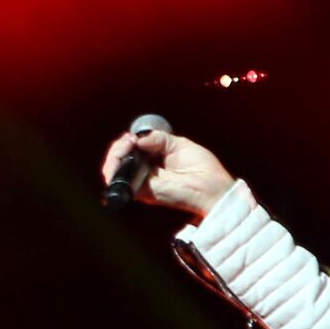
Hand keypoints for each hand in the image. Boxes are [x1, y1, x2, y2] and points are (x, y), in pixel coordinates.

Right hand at [102, 121, 234, 217]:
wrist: (212, 189)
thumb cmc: (204, 168)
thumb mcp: (180, 144)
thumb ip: (158, 139)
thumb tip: (137, 139)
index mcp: (155, 158)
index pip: (132, 148)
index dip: (128, 141)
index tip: (131, 136)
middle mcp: (146, 171)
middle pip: (121, 157)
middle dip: (119, 147)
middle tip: (128, 140)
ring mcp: (142, 182)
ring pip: (116, 168)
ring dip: (116, 154)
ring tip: (126, 145)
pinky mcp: (142, 192)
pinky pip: (121, 180)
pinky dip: (117, 167)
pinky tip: (124, 156)